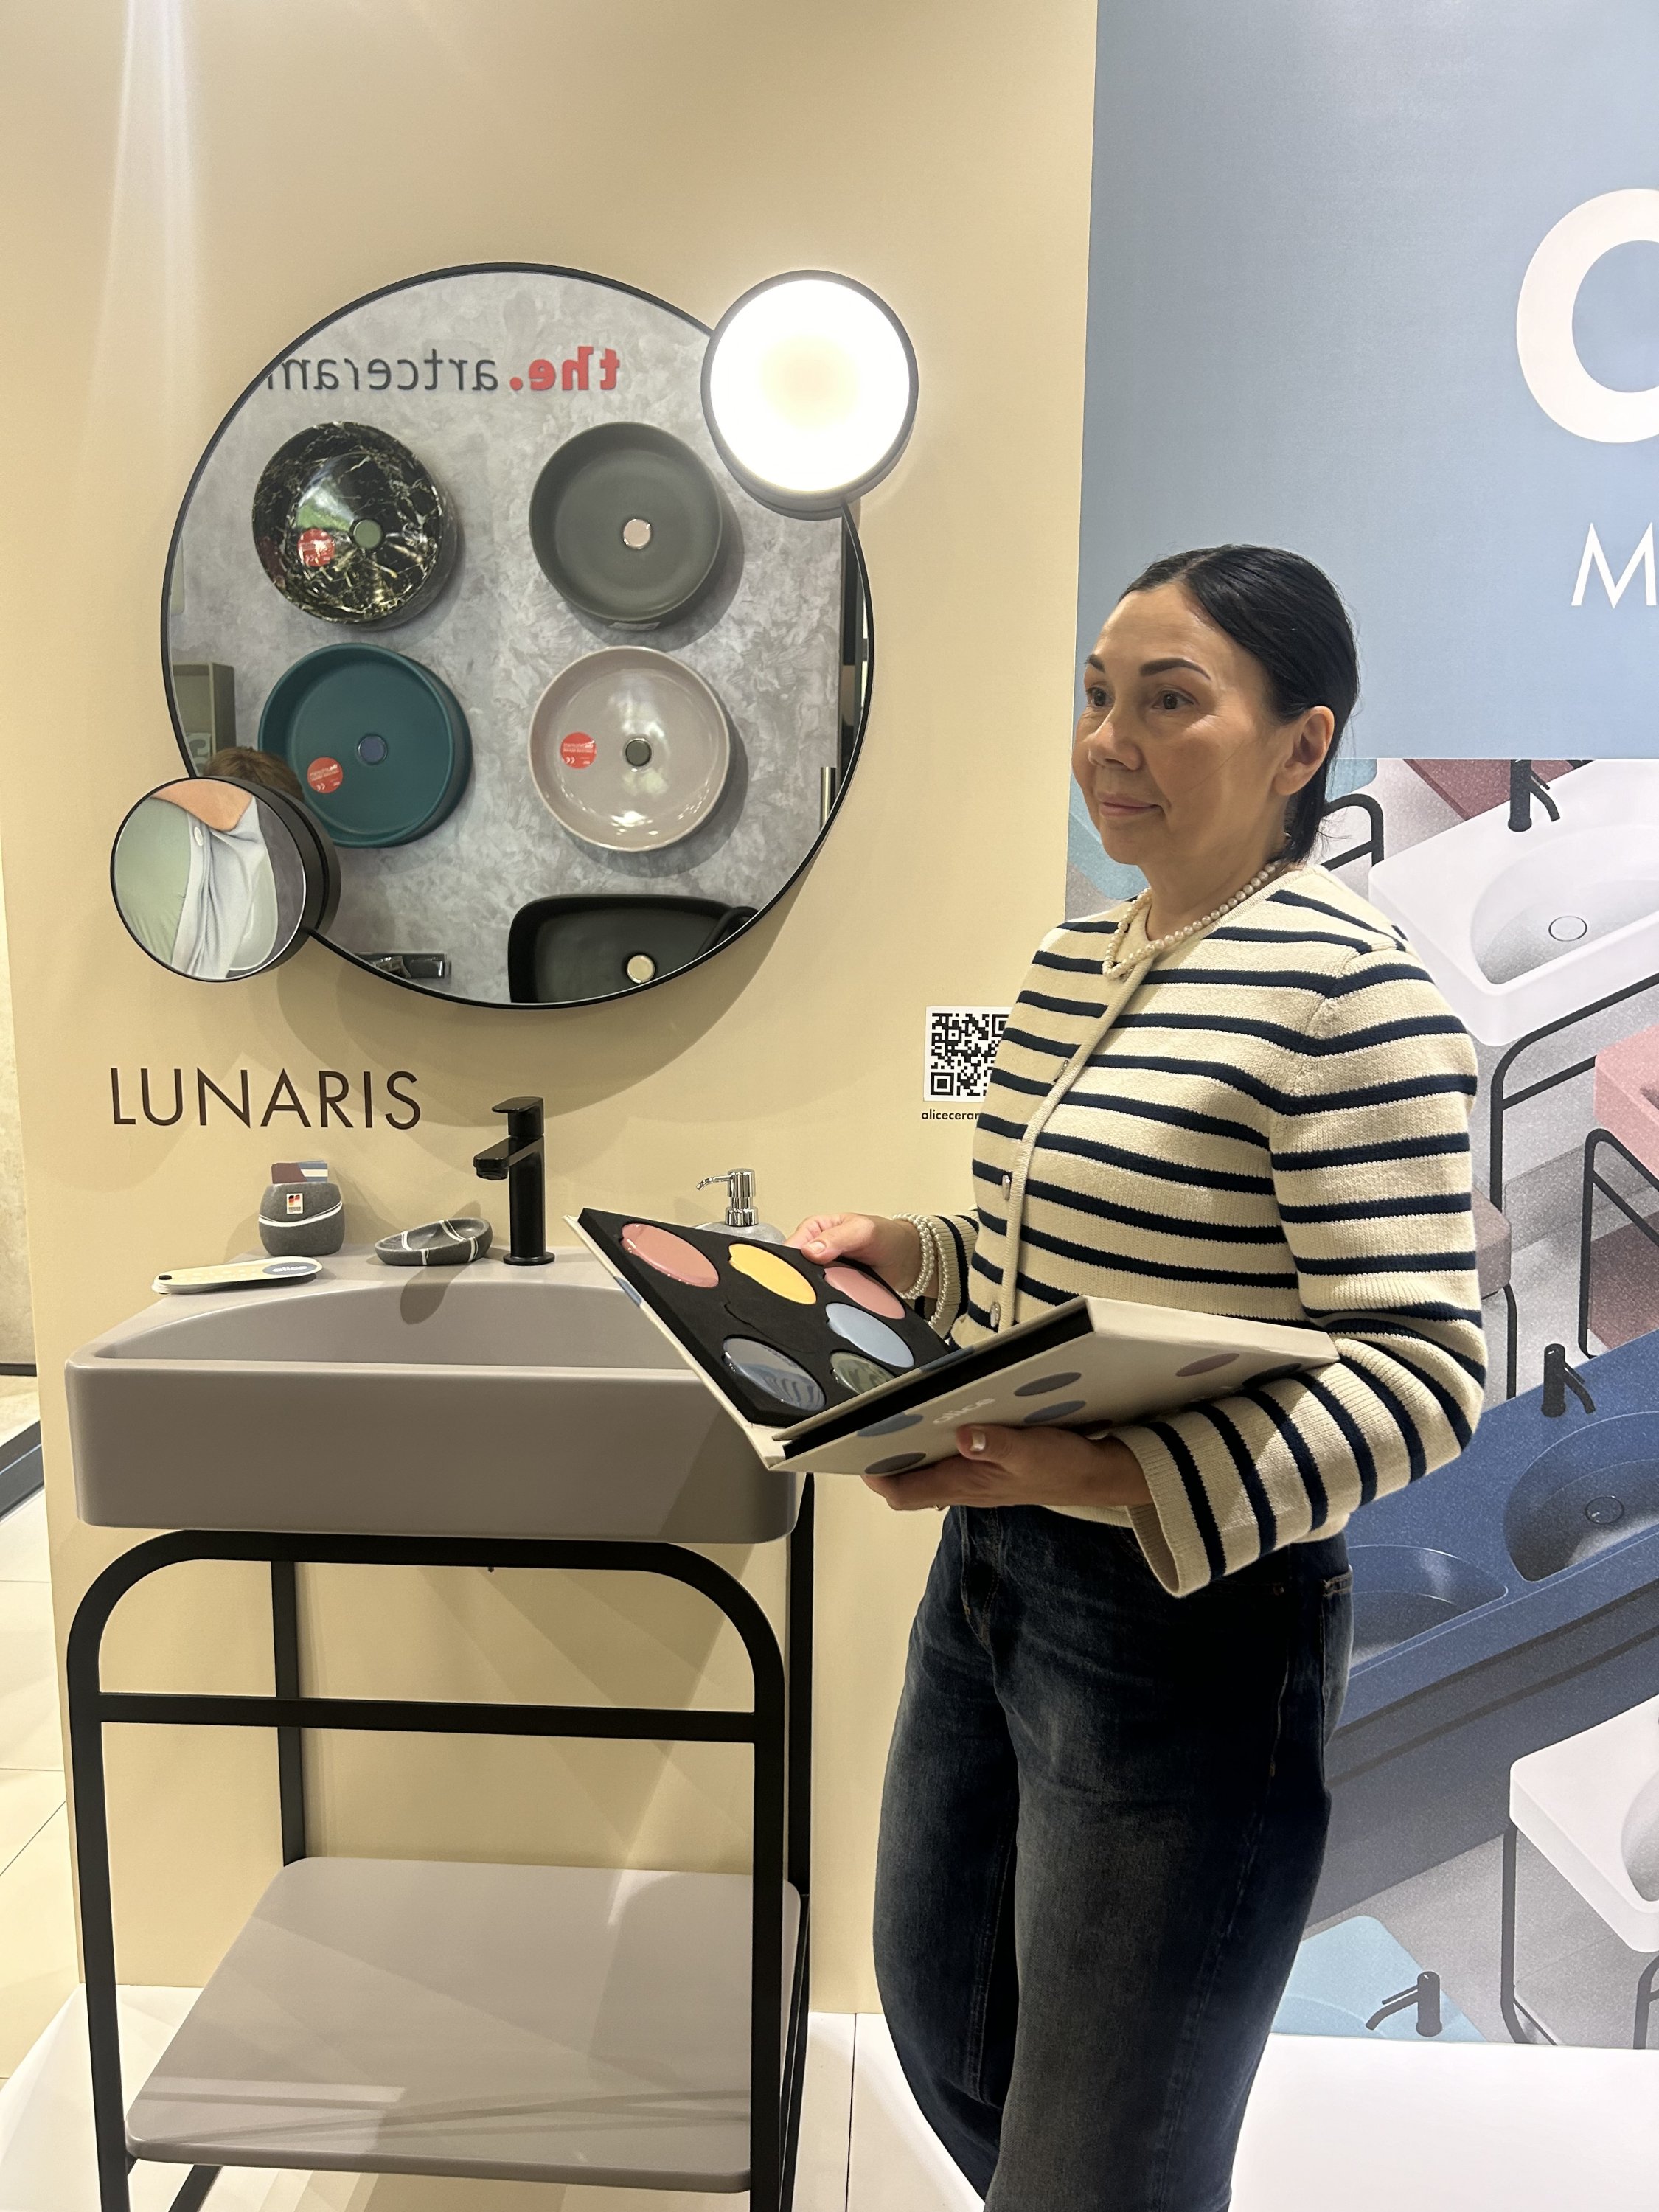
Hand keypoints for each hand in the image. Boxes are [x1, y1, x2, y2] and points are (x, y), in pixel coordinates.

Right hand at [790, 1211, 921, 1294]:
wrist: (904, 1258)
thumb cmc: (886, 1236)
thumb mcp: (863, 1230)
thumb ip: (837, 1238)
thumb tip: (811, 1250)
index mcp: (813, 1230)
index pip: (790, 1249)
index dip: (790, 1263)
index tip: (803, 1273)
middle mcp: (814, 1252)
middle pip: (795, 1272)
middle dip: (804, 1282)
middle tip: (824, 1283)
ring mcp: (822, 1273)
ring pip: (808, 1289)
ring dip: (818, 1294)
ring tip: (837, 1289)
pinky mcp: (833, 1289)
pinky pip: (824, 1300)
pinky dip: (829, 1302)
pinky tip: (838, 1300)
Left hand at [864, 1424, 1152, 1511]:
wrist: (1096, 1476)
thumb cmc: (1064, 1465)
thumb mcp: (1033, 1451)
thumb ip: (998, 1444)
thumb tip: (963, 1436)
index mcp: (966, 1484)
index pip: (904, 1493)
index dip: (875, 1476)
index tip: (856, 1447)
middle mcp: (963, 1485)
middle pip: (907, 1481)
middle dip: (884, 1457)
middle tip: (867, 1423)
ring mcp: (973, 1477)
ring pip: (926, 1469)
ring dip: (908, 1446)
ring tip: (893, 1413)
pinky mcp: (986, 1466)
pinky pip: (948, 1458)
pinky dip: (936, 1440)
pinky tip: (940, 1414)